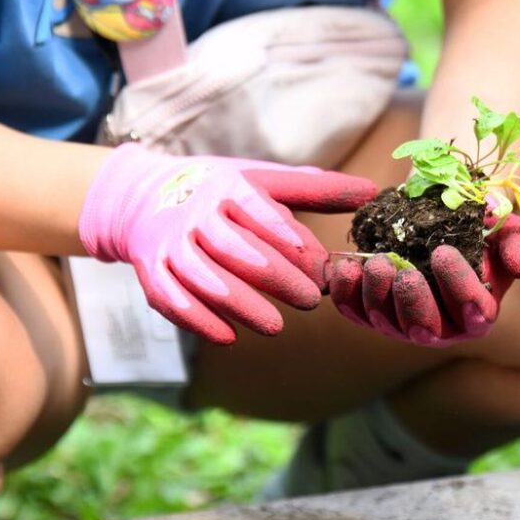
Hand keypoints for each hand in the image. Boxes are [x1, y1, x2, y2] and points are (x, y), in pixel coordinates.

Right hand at [79, 143, 376, 343]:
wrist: (146, 197)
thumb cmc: (221, 192)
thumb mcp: (264, 181)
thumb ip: (316, 190)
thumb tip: (373, 194)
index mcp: (227, 188)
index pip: (259, 213)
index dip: (289, 239)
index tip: (320, 266)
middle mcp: (195, 214)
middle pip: (236, 249)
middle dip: (275, 278)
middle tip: (311, 301)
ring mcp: (170, 244)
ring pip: (204, 278)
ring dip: (241, 305)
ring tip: (276, 327)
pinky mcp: (153, 271)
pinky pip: (171, 299)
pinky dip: (198, 320)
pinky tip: (229, 338)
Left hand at [329, 209, 519, 346]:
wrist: (442, 221)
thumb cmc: (481, 231)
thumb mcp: (507, 234)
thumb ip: (519, 246)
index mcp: (477, 314)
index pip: (472, 310)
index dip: (458, 285)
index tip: (444, 252)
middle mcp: (440, 328)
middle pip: (424, 329)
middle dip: (412, 301)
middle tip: (402, 270)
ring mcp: (401, 324)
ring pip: (386, 322)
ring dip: (377, 296)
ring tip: (375, 263)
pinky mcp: (370, 313)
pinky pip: (354, 311)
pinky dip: (346, 293)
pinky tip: (344, 268)